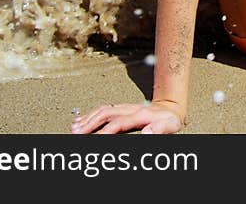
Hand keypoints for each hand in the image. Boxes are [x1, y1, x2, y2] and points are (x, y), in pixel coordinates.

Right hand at [70, 100, 184, 134]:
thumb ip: (159, 129)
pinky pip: (104, 109)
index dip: (106, 131)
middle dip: (91, 123)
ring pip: (103, 110)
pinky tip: (81, 120)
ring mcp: (125, 107)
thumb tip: (147, 133)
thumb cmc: (169, 120)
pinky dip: (90, 114)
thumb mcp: (170, 125)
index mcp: (141, 114)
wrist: (170, 109)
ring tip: (75, 128)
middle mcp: (131, 108)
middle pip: (107, 113)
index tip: (96, 138)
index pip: (119, 123)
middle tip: (78, 133)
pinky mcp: (122, 108)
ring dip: (88, 118)